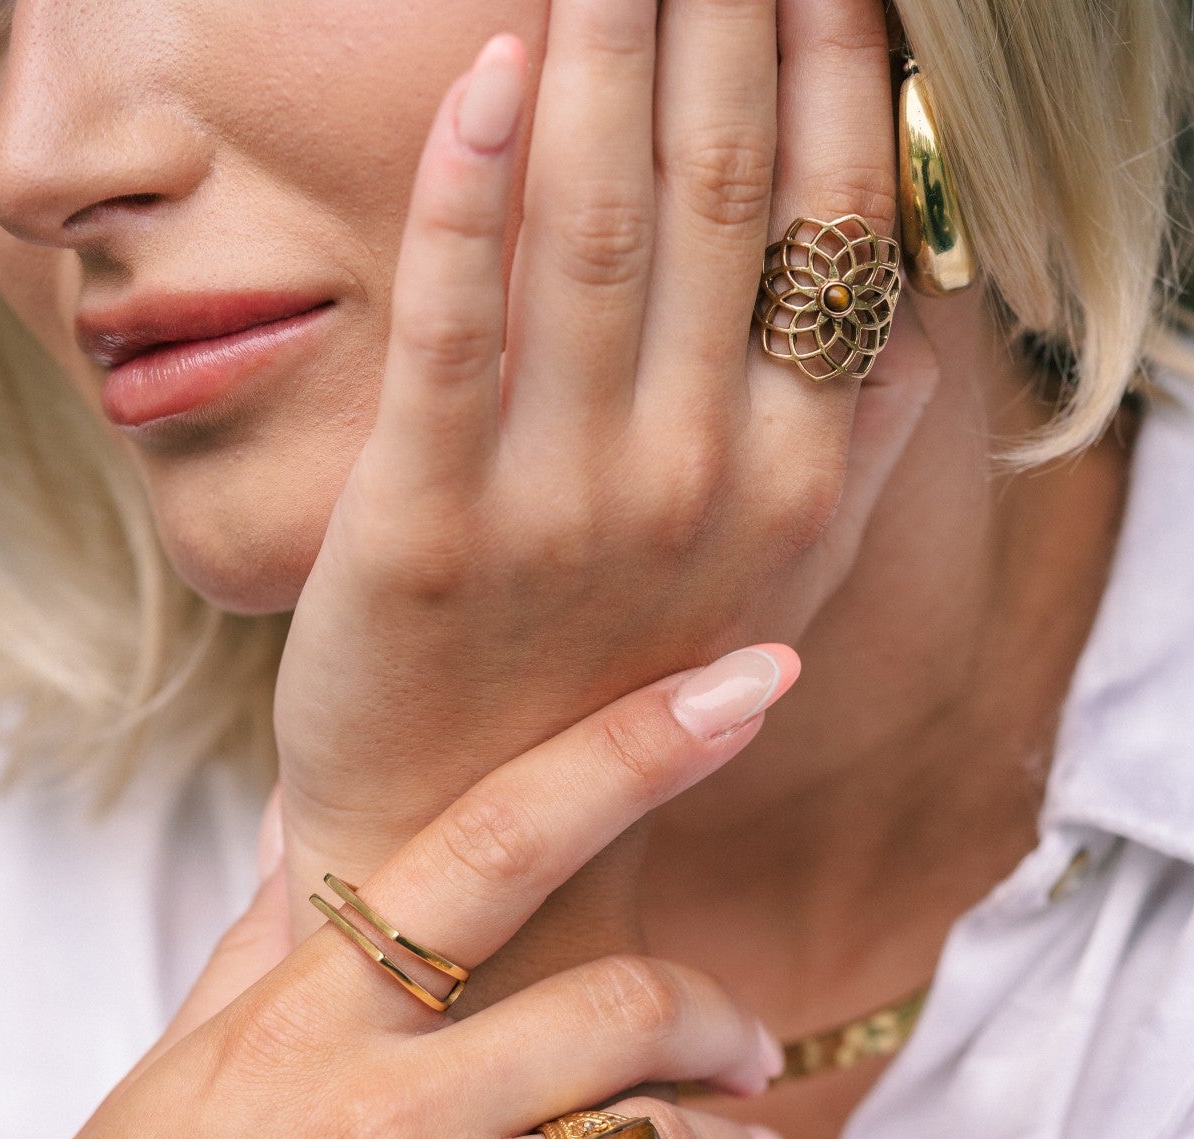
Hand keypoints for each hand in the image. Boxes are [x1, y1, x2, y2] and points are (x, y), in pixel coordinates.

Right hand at [0, 653, 809, 1138]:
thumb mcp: (175, 1081)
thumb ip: (267, 944)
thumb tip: (316, 817)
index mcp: (302, 1022)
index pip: (492, 841)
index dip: (633, 748)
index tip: (748, 681)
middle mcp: (373, 1109)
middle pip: (622, 1003)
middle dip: (720, 1015)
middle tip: (750, 1046)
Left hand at [274, 0, 936, 889]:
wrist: (483, 854)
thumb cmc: (621, 707)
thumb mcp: (775, 590)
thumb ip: (852, 454)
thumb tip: (913, 316)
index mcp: (787, 484)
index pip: (827, 235)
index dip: (831, 74)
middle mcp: (696, 482)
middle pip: (721, 197)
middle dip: (722, 18)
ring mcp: (563, 505)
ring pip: (597, 234)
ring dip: (606, 54)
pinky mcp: (426, 526)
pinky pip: (453, 334)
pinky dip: (466, 197)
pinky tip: (485, 75)